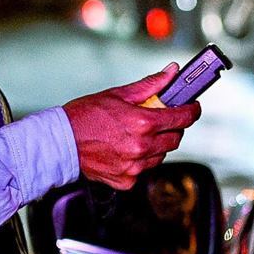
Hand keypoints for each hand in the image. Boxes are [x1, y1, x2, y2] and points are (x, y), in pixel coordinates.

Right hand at [63, 63, 201, 188]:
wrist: (60, 142)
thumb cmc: (84, 116)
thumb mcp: (119, 94)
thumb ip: (151, 85)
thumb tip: (171, 73)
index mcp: (143, 123)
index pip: (183, 118)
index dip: (192, 110)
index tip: (193, 107)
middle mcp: (142, 147)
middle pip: (176, 138)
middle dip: (172, 127)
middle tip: (159, 119)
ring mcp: (135, 166)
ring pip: (161, 155)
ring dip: (156, 144)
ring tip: (136, 135)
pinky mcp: (127, 180)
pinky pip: (144, 169)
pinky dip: (140, 160)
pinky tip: (125, 150)